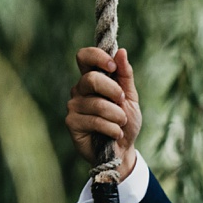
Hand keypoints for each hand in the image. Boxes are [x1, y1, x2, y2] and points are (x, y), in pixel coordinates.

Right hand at [65, 46, 141, 182]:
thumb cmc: (125, 122)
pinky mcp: (72, 122)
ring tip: (121, 123)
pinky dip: (111, 128)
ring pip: (96, 103)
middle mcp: (80, 90)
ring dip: (116, 115)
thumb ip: (125, 75)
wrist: (123, 150)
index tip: (113, 66)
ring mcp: (74, 106)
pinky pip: (94, 120)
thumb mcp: (131, 97)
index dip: (97, 57)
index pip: (84, 57)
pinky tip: (115, 133)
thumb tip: (122, 52)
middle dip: (113, 90)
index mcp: (93, 78)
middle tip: (123, 101)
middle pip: (91, 79)